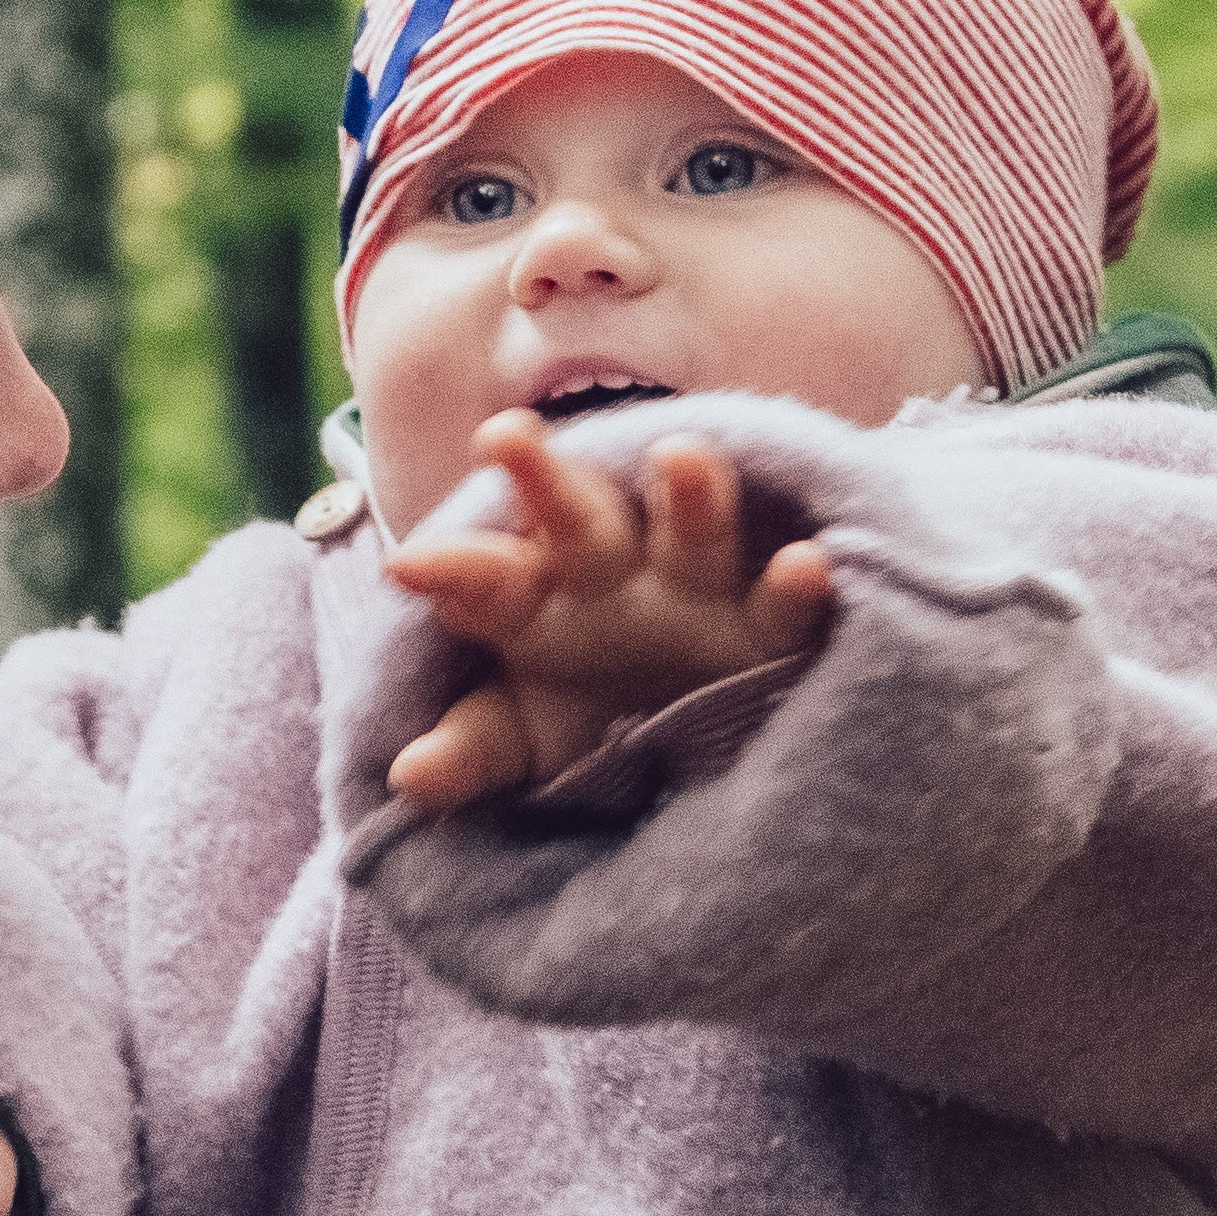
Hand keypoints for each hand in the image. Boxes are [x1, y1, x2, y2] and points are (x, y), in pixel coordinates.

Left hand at [383, 408, 831, 811]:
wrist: (692, 738)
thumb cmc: (588, 717)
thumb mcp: (525, 738)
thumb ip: (471, 748)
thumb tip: (407, 777)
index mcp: (539, 599)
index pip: (488, 577)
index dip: (452, 571)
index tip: (408, 567)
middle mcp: (614, 577)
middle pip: (575, 520)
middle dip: (542, 481)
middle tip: (502, 438)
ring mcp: (696, 593)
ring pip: (691, 532)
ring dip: (688, 497)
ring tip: (680, 458)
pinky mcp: (767, 631)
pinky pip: (783, 608)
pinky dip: (796, 589)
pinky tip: (809, 566)